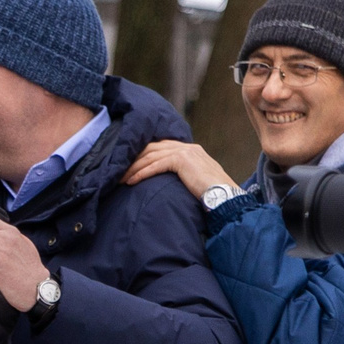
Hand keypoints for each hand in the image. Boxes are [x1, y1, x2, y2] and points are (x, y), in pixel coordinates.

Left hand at [125, 139, 239, 199]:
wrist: (224, 195)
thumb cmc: (210, 192)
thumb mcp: (193, 179)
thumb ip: (180, 173)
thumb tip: (163, 179)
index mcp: (189, 150)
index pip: (159, 148)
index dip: (141, 156)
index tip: (127, 167)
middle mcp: (187, 147)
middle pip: (152, 149)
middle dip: (133, 160)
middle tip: (118, 172)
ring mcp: (185, 151)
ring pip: (151, 156)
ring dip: (133, 168)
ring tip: (120, 179)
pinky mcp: (182, 160)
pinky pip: (156, 165)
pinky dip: (142, 173)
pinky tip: (132, 181)